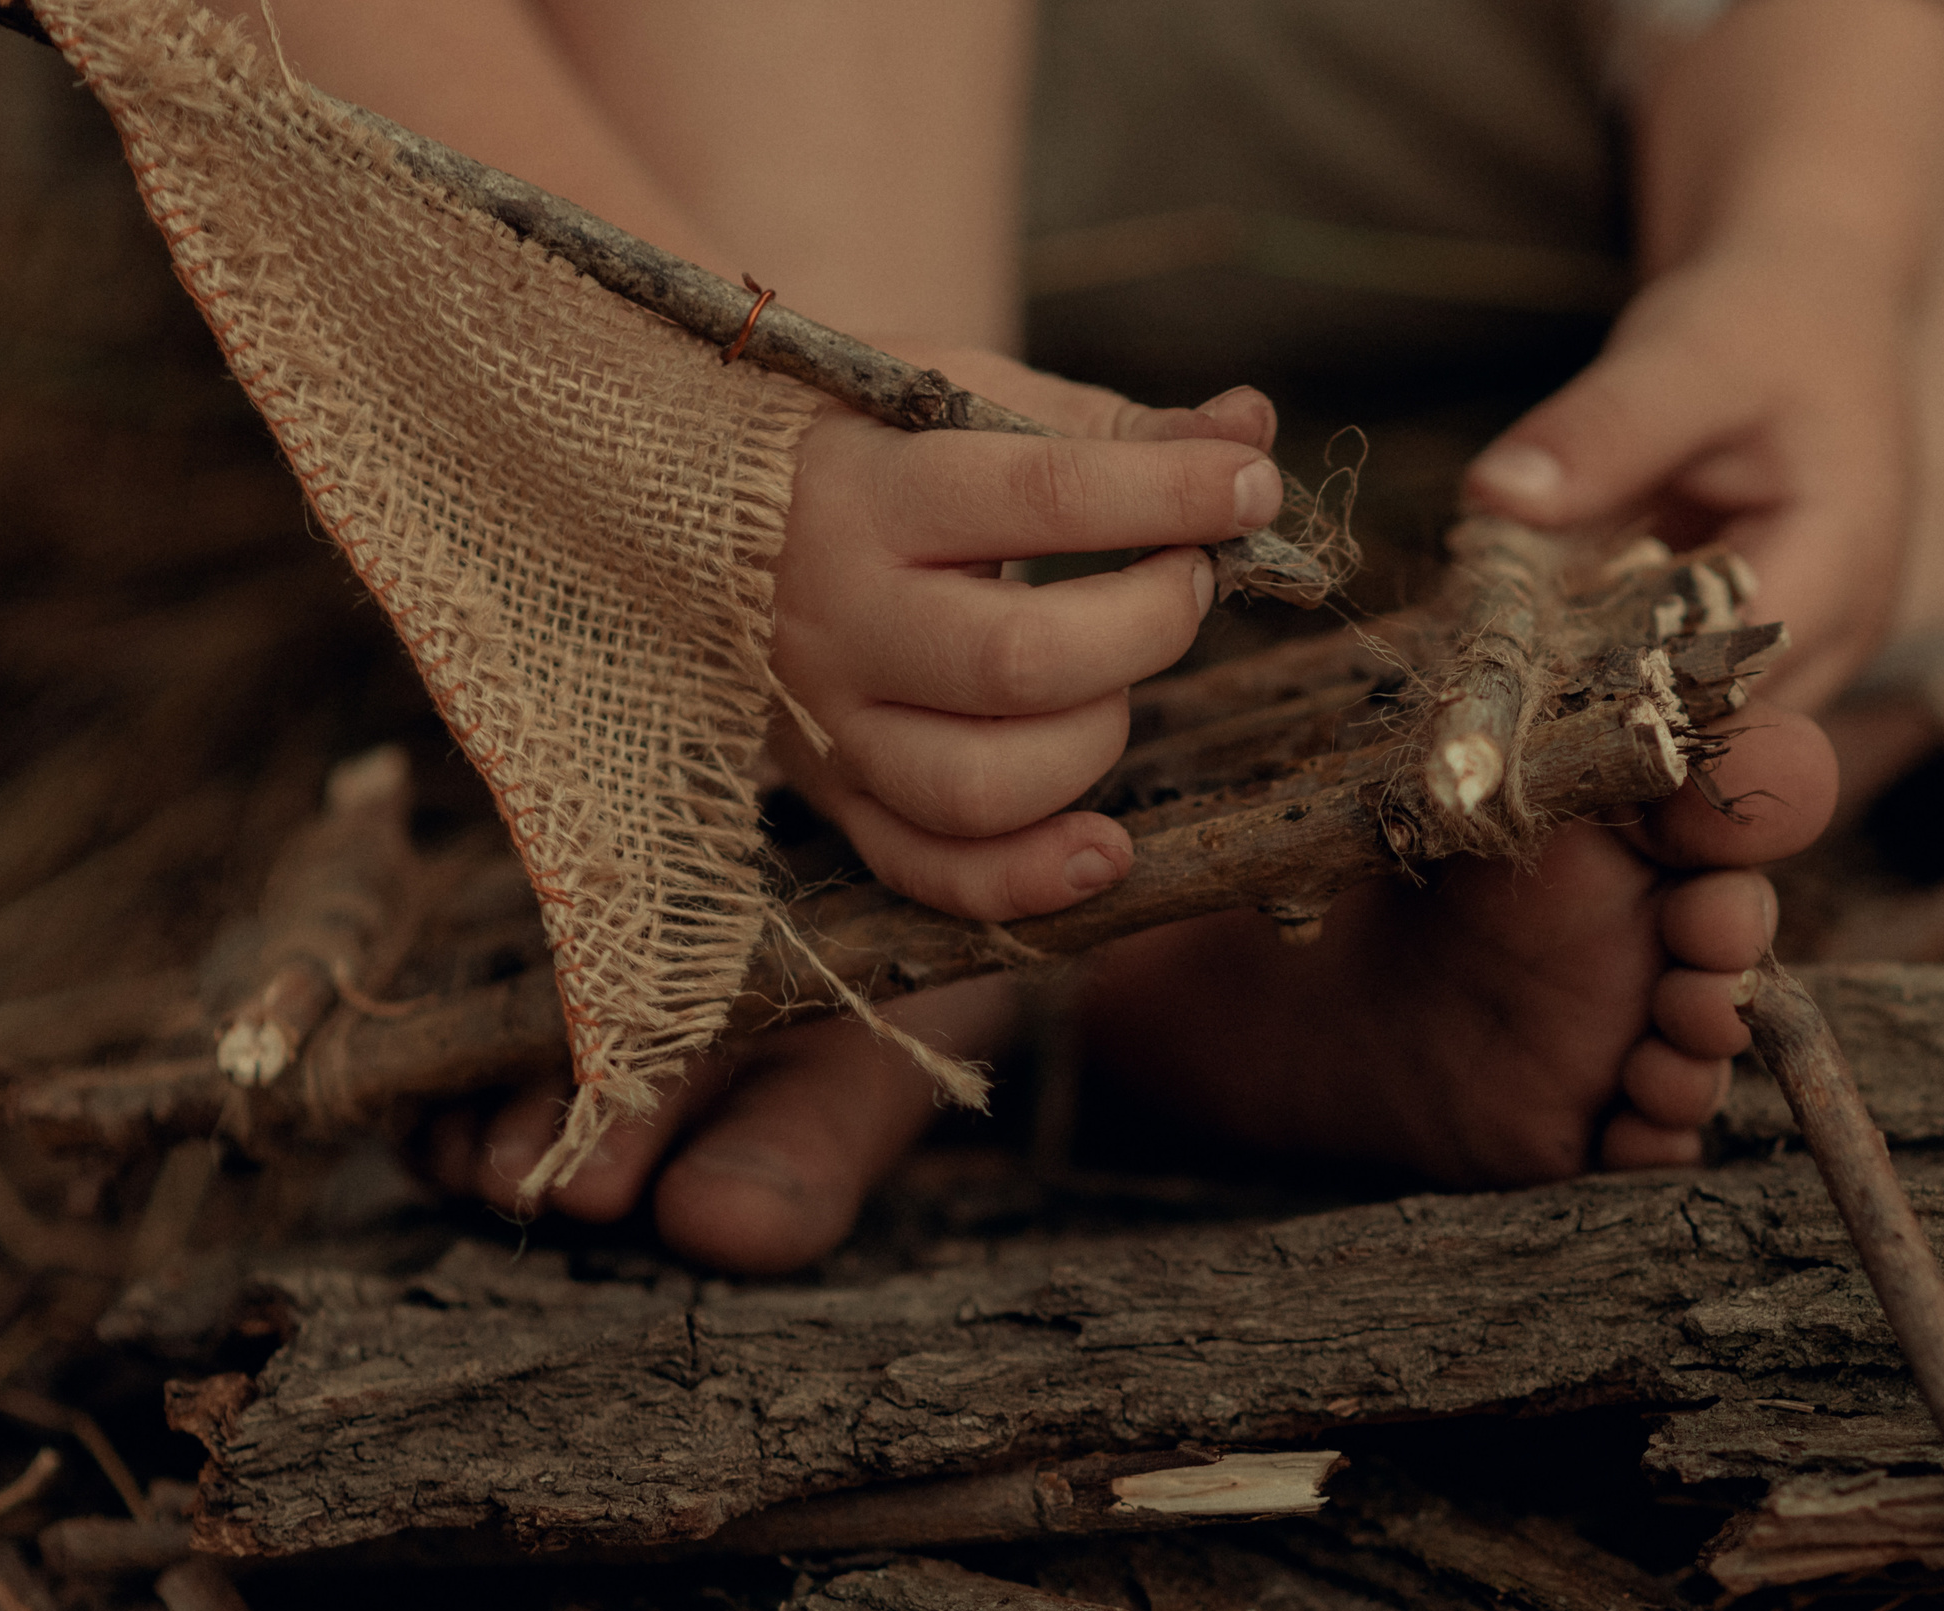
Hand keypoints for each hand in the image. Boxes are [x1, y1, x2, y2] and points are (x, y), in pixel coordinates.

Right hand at [770, 355, 1285, 918]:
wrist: (694, 507)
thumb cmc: (860, 444)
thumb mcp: (962, 398)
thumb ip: (1113, 426)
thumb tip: (1250, 430)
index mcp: (860, 491)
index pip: (1042, 497)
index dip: (1171, 495)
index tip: (1249, 487)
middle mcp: (834, 618)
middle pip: (1021, 662)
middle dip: (1149, 622)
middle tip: (1186, 576)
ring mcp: (827, 722)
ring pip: (982, 787)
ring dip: (1094, 742)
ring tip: (1117, 677)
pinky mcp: (831, 797)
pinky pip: (929, 871)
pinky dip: (1027, 880)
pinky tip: (1105, 849)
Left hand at [1465, 232, 1908, 710]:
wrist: (1808, 313)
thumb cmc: (1764, 321)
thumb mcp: (1686, 351)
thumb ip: (1602, 428)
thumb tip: (1495, 494)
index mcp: (1842, 566)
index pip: (1725, 679)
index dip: (1615, 704)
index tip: (1499, 704)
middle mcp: (1831, 639)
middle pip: (1707, 740)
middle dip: (1591, 748)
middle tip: (1466, 738)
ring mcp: (1792, 663)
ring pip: (1685, 744)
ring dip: (1584, 739)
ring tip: (1474, 726)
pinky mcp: (1739, 661)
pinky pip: (1663, 709)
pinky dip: (1588, 703)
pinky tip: (1503, 691)